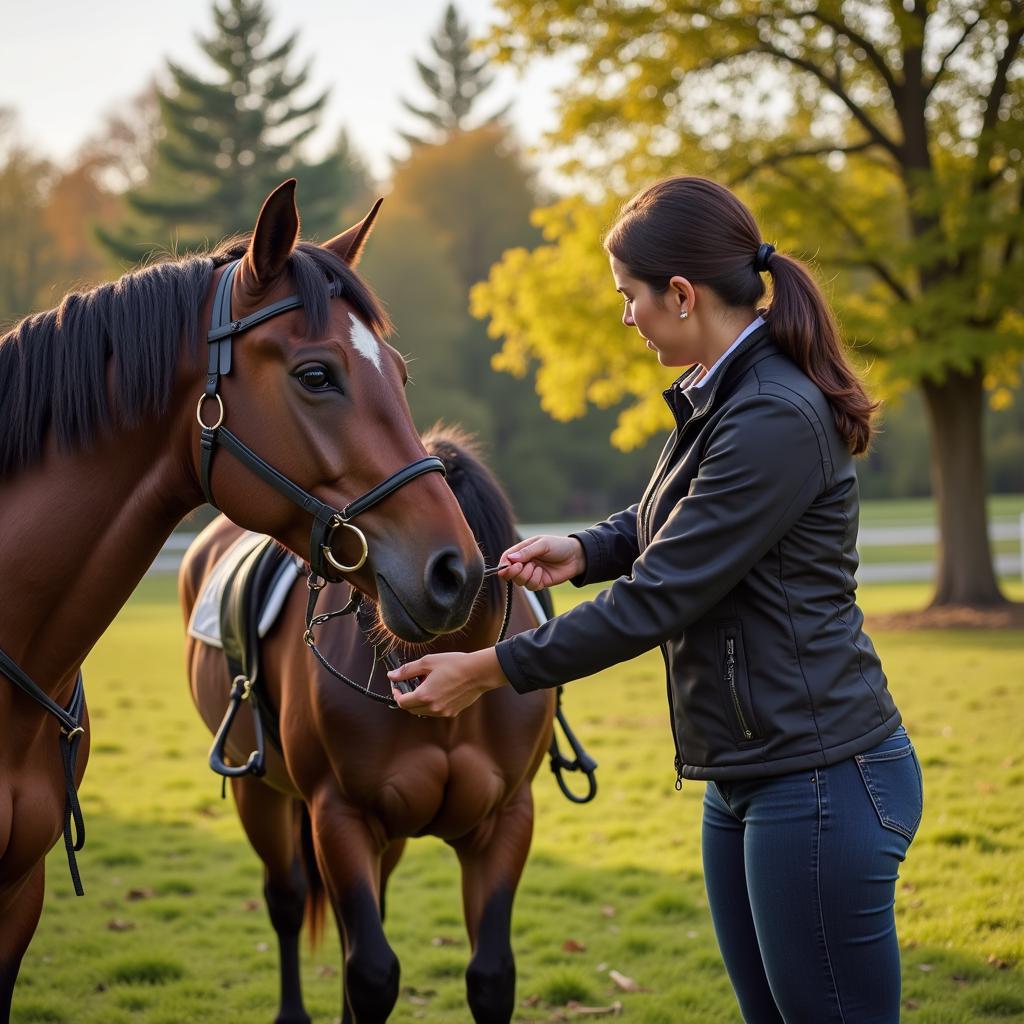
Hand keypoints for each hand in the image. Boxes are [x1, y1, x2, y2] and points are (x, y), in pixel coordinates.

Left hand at [388, 648, 507, 717]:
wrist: (479, 672)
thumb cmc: (456, 665)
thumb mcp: (428, 662)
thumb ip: (407, 670)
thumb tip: (392, 675)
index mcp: (424, 695)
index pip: (402, 702)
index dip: (396, 693)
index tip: (397, 685)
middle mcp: (433, 707)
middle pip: (410, 709)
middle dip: (406, 698)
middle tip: (409, 684)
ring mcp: (443, 712)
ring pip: (423, 711)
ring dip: (419, 701)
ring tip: (426, 685)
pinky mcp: (453, 712)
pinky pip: (435, 711)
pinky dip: (431, 703)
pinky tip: (437, 690)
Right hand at [497, 534, 585, 589]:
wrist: (576, 557)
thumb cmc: (559, 546)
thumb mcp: (543, 544)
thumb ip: (527, 551)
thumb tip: (511, 558)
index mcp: (522, 551)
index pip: (506, 559)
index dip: (503, 564)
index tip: (506, 567)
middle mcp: (525, 563)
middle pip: (510, 573)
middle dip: (514, 572)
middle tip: (521, 566)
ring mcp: (532, 573)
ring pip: (519, 582)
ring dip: (526, 576)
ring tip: (537, 567)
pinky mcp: (540, 582)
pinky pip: (531, 587)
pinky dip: (535, 581)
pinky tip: (542, 573)